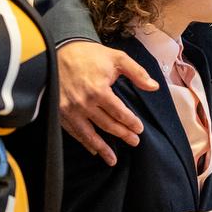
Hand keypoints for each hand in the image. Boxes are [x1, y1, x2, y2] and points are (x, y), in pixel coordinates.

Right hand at [57, 40, 155, 165]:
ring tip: (113, 160)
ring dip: (103, 148)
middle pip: (107, 125)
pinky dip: (84, 142)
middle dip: (123, 135)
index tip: (139, 129)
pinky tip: (93, 150)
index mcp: (98, 90)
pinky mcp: (59, 112)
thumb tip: (154, 86)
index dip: (131, 122)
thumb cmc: (89, 55)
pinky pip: (74, 132)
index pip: (119, 113)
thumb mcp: (116, 57)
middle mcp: (84, 103)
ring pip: (90, 134)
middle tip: (134, 141)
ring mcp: (70, 110)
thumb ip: (136, 72)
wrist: (57, 51)